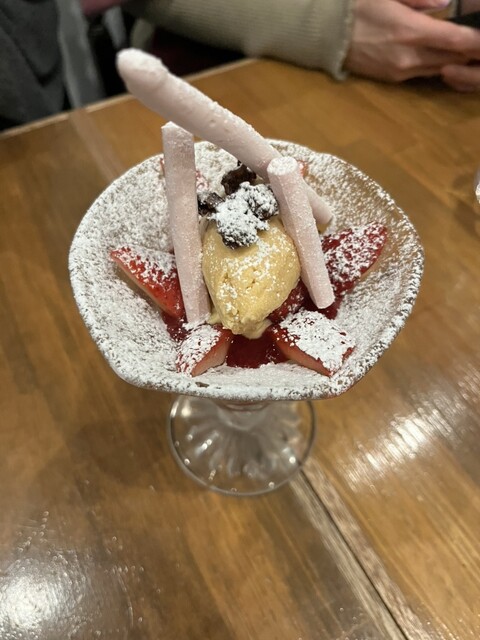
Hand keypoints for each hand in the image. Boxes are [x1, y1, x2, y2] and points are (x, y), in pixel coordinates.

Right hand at [344, 0, 479, 88]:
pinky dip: (438, 65)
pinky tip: (444, 56)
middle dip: (469, 52)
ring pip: (440, 68)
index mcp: (411, 31)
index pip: (456, 40)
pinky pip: (424, 74)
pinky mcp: (394, 79)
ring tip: (466, 51)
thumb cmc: (357, 8)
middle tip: (478, 45)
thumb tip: (444, 2)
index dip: (476, 42)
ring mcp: (401, 72)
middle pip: (452, 59)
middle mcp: (410, 57)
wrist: (327, 37)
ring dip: (455, 60)